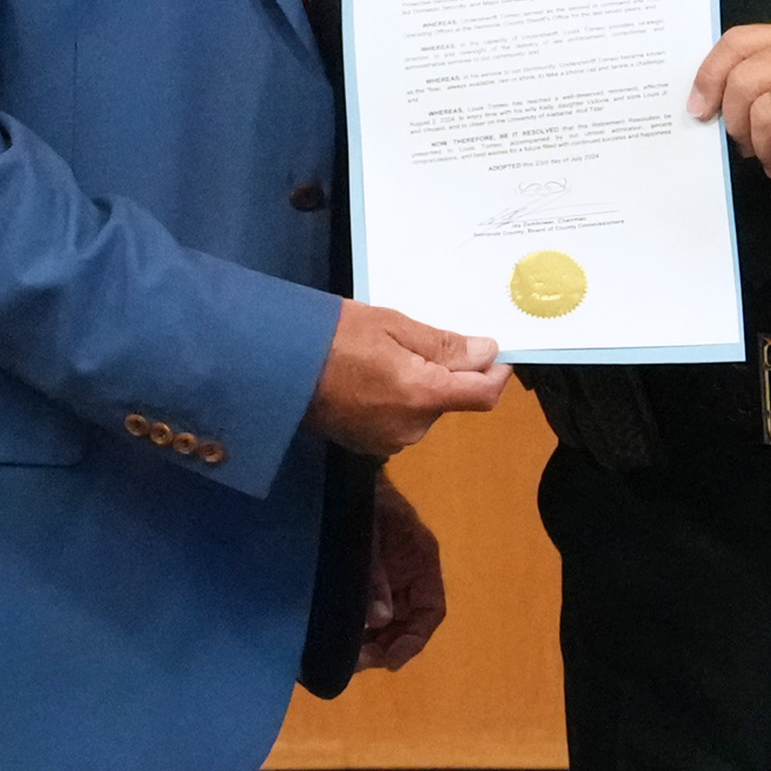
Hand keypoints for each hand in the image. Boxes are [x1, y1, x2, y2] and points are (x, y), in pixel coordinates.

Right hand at [308, 297, 507, 457]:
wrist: (273, 366)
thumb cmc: (332, 335)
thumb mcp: (392, 325)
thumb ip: (444, 346)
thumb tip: (488, 353)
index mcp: (423, 396)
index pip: (484, 395)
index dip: (497, 372)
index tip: (494, 351)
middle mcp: (412, 429)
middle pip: (451, 400)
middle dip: (447, 373)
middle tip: (417, 340)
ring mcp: (389, 442)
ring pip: (425, 410)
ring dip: (420, 386)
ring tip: (386, 356)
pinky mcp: (368, 445)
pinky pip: (400, 420)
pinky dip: (396, 399)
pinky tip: (370, 378)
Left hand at [356, 476, 450, 672]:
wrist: (342, 476)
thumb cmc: (363, 500)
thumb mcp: (369, 534)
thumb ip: (374, 576)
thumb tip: (379, 620)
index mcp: (422, 561)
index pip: (430, 611)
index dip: (414, 640)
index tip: (390, 660)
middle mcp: (410, 577)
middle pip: (408, 624)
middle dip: (387, 647)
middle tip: (359, 662)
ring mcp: (389, 580)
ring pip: (388, 624)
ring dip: (372, 643)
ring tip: (347, 657)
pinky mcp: (367, 582)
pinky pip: (368, 613)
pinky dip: (358, 630)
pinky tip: (340, 640)